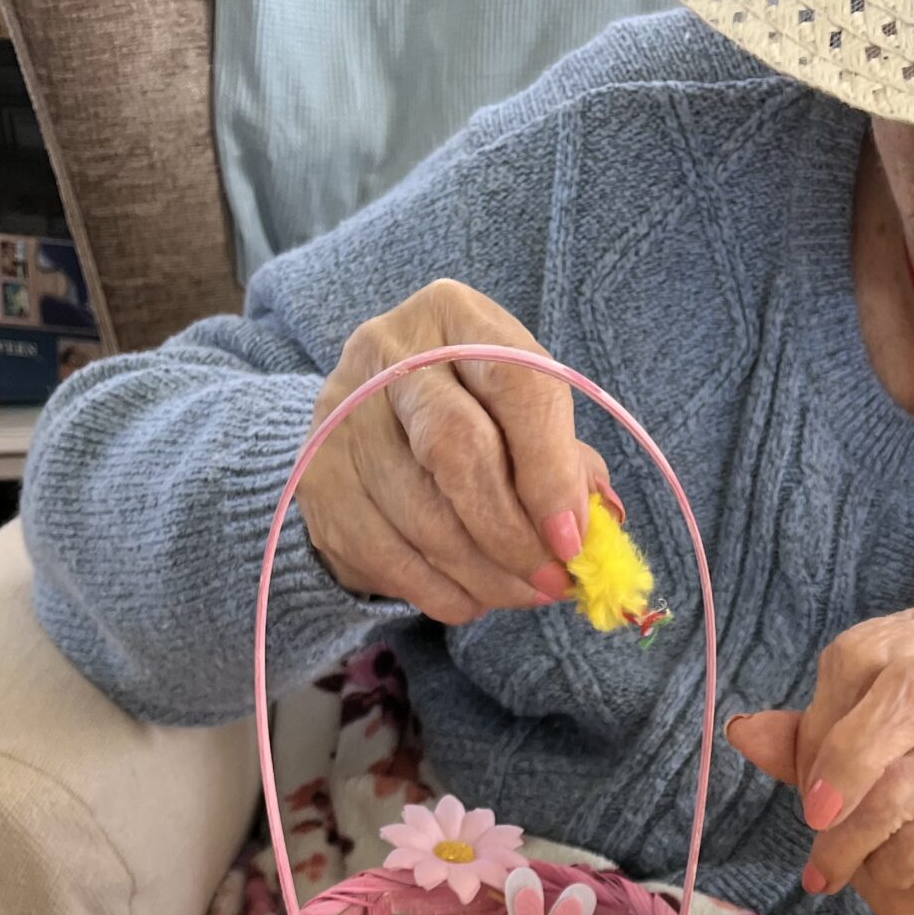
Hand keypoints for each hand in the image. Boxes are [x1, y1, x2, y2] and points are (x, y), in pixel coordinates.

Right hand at [298, 279, 619, 625]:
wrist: (372, 423)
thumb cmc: (473, 414)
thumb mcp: (523, 414)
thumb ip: (565, 463)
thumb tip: (594, 530)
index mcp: (455, 317)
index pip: (514, 385)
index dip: (549, 472)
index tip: (572, 539)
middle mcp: (388, 352)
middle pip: (457, 449)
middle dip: (513, 533)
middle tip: (550, 580)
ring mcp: (344, 415)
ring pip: (424, 517)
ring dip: (486, 575)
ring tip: (523, 593)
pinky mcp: (319, 479)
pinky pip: (390, 558)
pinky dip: (443, 593)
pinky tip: (473, 597)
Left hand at [726, 608, 913, 914]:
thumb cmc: (888, 797)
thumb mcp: (832, 759)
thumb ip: (794, 741)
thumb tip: (742, 730)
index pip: (862, 655)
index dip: (821, 717)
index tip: (804, 770)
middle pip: (911, 694)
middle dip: (845, 761)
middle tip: (811, 816)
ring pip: (907, 787)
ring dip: (849, 840)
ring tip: (830, 865)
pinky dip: (887, 869)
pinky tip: (887, 873)